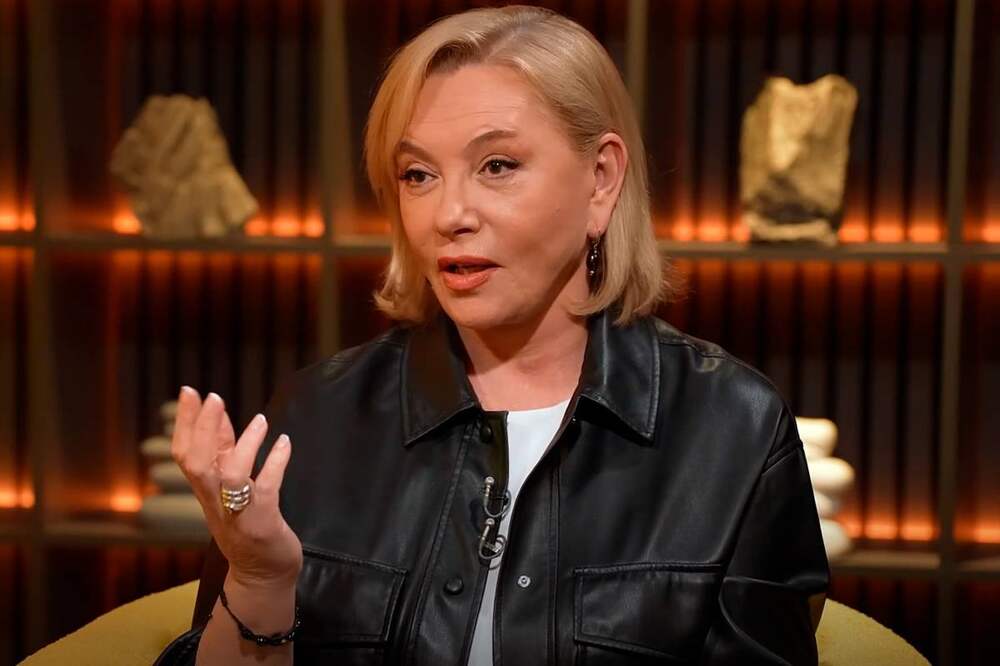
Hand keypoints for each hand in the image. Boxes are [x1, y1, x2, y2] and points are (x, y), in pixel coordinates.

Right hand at [171, 387, 302, 588]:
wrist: (261, 574)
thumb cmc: (247, 523)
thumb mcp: (229, 485)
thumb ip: (224, 451)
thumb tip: (218, 414)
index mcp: (206, 490)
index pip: (186, 453)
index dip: (187, 423)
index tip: (191, 391)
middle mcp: (215, 501)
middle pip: (197, 462)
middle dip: (203, 428)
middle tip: (214, 397)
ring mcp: (237, 513)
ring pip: (229, 476)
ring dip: (244, 446)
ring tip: (260, 420)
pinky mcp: (262, 522)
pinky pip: (266, 489)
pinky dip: (275, 463)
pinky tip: (284, 443)